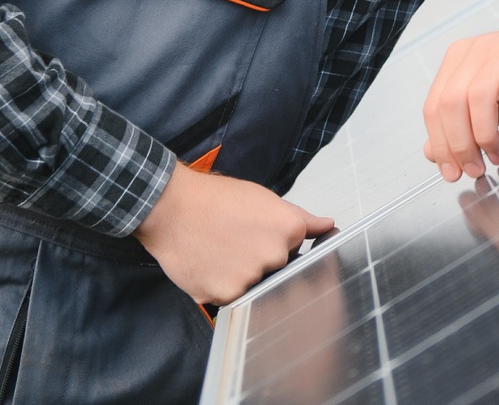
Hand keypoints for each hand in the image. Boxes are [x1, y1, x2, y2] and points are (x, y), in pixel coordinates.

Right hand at [134, 162, 334, 305]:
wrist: (170, 207)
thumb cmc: (214, 199)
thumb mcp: (263, 198)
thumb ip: (300, 217)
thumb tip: (328, 225)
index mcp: (288, 229)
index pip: (297, 251)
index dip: (275, 244)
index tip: (257, 239)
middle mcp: (274, 255)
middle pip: (275, 270)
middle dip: (257, 261)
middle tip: (233, 242)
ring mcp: (250, 277)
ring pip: (251, 286)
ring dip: (238, 275)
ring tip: (218, 250)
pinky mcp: (225, 295)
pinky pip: (229, 299)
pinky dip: (219, 286)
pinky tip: (208, 264)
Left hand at [421, 2, 498, 182]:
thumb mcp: (494, 97)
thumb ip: (463, 122)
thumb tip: (434, 153)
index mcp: (460, 56)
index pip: (434, 105)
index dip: (439, 143)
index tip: (450, 171)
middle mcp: (479, 49)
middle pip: (451, 103)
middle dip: (460, 145)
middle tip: (474, 169)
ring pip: (479, 99)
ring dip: (485, 137)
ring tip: (497, 157)